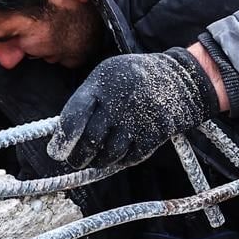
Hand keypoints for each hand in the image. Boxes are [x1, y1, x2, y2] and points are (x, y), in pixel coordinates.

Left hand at [47, 47, 216, 169]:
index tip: (56, 152)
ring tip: (95, 159)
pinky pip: (130, 157)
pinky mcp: (155, 134)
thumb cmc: (134, 79)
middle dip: (78, 157)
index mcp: (102, 83)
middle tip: (75, 161)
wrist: (181, 79)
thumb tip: (62, 134)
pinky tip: (117, 156)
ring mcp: (138, 118)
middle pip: (90, 140)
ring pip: (109, 153)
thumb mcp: (108, 76)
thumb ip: (86, 101)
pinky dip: (120, 161)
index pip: (74, 115)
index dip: (63, 139)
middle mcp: (118, 101)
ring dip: (98, 161)